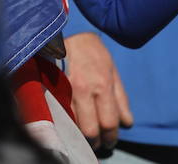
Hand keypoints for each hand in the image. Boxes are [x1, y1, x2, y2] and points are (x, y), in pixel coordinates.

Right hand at [65, 31, 132, 149]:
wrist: (63, 34)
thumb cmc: (91, 52)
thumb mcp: (112, 71)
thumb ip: (121, 98)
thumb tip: (127, 123)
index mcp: (102, 86)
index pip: (108, 122)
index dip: (110, 137)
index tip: (109, 142)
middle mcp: (83, 90)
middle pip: (90, 128)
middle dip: (95, 141)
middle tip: (97, 143)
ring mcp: (64, 89)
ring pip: (73, 123)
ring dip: (80, 134)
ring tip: (84, 136)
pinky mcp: (50, 88)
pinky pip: (60, 112)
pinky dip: (67, 121)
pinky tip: (71, 123)